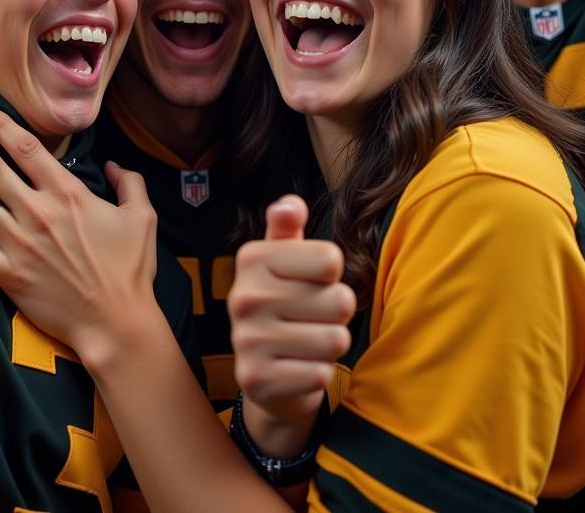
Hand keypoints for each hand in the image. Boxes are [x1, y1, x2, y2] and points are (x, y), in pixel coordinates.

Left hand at [0, 106, 158, 357]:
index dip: (1, 125)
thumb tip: (115, 165)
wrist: (115, 321)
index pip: (26, 148)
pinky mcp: (7, 274)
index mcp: (67, 194)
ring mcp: (19, 243)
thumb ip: (130, 183)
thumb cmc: (130, 270)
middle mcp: (37, 212)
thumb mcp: (142, 217)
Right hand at [228, 196, 354, 448]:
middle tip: (313, 319)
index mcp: (252, 258)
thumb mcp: (286, 262)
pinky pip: (319, 374)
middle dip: (337, 314)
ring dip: (330, 346)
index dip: (333, 276)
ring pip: (335, 339)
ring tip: (307, 343)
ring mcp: (246, 340)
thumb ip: (289, 228)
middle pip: (340, 300)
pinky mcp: (255, 379)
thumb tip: (290, 205)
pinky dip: (318, 374)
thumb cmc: (287, 306)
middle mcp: (243, 295)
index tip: (312, 284)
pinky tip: (297, 368)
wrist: (267, 375)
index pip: (331, 259)